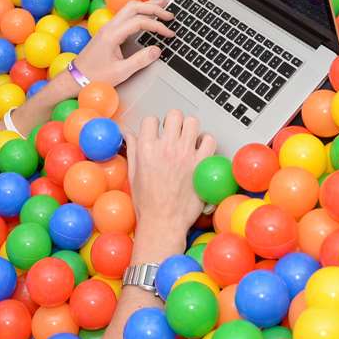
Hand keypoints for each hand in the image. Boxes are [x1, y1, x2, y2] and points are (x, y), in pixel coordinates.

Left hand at [70, 0, 172, 88]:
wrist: (74, 78)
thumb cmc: (95, 76)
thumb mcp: (120, 72)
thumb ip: (140, 60)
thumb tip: (157, 50)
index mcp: (112, 34)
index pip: (139, 22)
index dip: (157, 26)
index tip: (170, 33)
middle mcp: (109, 27)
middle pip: (133, 7)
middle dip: (153, 8)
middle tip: (169, 14)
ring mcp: (107, 27)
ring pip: (128, 9)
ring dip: (145, 6)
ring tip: (161, 4)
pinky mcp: (108, 32)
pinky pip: (125, 15)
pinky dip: (138, 12)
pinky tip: (146, 14)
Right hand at [123, 110, 214, 248]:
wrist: (164, 223)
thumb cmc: (148, 205)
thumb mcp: (133, 175)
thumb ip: (133, 150)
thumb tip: (129, 134)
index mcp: (147, 149)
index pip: (151, 120)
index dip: (154, 125)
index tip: (157, 132)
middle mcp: (166, 148)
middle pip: (174, 115)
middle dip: (174, 121)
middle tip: (175, 132)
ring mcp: (186, 155)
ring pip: (193, 122)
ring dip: (190, 128)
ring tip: (189, 139)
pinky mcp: (202, 164)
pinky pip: (210, 140)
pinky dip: (207, 142)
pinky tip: (201, 150)